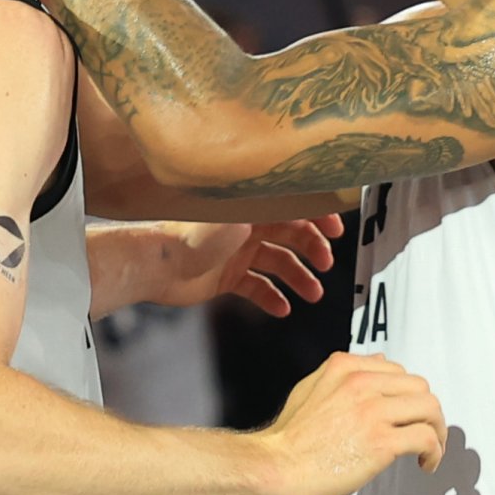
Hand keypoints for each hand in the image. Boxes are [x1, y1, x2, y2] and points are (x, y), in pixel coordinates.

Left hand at [144, 216, 344, 315]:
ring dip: (298, 278)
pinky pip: (256, 288)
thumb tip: (300, 184)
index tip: (338, 231)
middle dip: (312, 250)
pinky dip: (271, 298)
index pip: (291, 206)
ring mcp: (236, 253)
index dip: (317, 217)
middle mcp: (245, 227)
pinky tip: (283, 309)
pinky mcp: (226, 278)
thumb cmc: (192, 235)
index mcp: (249, 206)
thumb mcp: (237, 214)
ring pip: (277, 265)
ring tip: (313, 295)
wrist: (156, 265)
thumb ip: (269, 202)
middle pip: (290, 236)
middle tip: (326, 267)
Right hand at [258, 352, 445, 494]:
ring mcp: (372, 411)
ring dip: (436, 431)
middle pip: (420, 387)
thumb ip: (345, 373)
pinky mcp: (381, 441)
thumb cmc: (288, 439)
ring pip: (430, 408)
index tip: (407, 414)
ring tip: (430, 449)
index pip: (397, 370)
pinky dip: (434, 452)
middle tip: (424, 432)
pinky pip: (426, 438)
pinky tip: (425, 463)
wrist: (275, 467)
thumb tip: (378, 362)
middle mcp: (360, 384)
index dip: (407, 395)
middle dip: (427, 412)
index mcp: (344, 368)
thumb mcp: (310, 389)